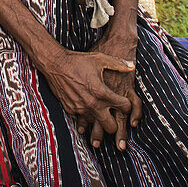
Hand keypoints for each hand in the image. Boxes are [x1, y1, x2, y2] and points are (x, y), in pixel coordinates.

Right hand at [82, 32, 142, 150]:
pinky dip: (86, 114)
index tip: (125, 103)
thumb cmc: (78, 61)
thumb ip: (118, 64)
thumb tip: (132, 66)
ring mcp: (80, 109)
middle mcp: (92, 104)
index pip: (124, 107)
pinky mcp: (71, 110)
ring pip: (96, 125)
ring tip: (100, 112)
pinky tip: (86, 106)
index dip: (128, 106)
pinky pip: (82, 118)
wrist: (55, 64)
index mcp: (102, 92)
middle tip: (114, 115)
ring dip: (99, 120)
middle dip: (115, 123)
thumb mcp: (100, 59)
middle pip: (111, 127)